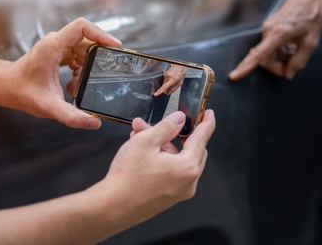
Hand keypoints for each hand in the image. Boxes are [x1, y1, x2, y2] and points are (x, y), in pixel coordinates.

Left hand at [0, 18, 120, 128]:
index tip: (114, 46)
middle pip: (86, 40)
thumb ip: (71, 116)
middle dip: (97, 58)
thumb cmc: (21, 92)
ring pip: (83, 49)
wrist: (5, 87)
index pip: (82, 27)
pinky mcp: (57, 54)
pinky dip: (81, 69)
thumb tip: (93, 122)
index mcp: (53, 47)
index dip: (101, 34)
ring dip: (87, 67)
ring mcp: (56, 47)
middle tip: (102, 74)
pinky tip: (75, 84)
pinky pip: (77, 56)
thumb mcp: (48, 106)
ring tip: (81, 84)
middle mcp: (55, 43)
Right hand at [102, 110, 214, 225]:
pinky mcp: (168, 197)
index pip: (203, 138)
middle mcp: (188, 182)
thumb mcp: (147, 141)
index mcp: (188, 167)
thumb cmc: (127, 178)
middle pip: (191, 150)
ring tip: (139, 135)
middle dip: (174, 134)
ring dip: (163, 146)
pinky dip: (161, 160)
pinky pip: (171, 172)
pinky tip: (142, 152)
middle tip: (160, 123)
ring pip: (178, 160)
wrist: (112, 207)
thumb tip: (179, 119)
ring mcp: (179, 192)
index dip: (206, 123)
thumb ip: (167, 127)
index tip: (209, 115)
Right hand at [154, 65, 187, 95]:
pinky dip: (167, 82)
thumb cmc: (181, 73)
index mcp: (173, 79)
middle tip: (170, 90)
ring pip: (164, 84)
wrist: (180, 65)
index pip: (164, 87)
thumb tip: (169, 92)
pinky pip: (164, 80)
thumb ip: (174, 89)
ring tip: (172, 82)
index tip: (155, 94)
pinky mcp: (164, 74)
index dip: (159, 91)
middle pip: (163, 86)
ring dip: (167, 85)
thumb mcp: (180, 83)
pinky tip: (171, 80)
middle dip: (166, 90)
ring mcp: (165, 75)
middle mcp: (168, 77)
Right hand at [229, 0, 321, 80]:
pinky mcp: (269, 27)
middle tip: (291, 66)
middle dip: (277, 66)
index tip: (234, 76)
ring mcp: (267, 28)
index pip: (258, 54)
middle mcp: (268, 31)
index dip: (245, 67)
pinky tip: (291, 47)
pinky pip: (270, 45)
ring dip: (280, 58)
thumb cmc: (311, 15)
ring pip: (267, 53)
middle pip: (264, 58)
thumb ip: (299, 61)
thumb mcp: (311, 42)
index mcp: (278, 34)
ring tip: (295, 52)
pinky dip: (279, 50)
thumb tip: (288, 74)